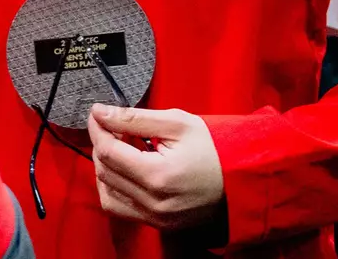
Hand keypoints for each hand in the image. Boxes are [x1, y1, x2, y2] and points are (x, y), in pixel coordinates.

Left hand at [87, 104, 224, 229]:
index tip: (96, 112)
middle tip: (110, 125)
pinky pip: (120, 208)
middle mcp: (152, 203)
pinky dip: (113, 188)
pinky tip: (124, 170)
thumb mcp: (176, 123)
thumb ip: (134, 118)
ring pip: (107, 192)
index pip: (108, 152)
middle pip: (104, 171)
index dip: (97, 128)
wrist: (240, 181)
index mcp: (157, 175)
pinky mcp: (157, 225)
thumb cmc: (212, 148)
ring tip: (118, 146)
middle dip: (101, 143)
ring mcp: (155, 218)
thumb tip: (99, 112)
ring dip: (105, 166)